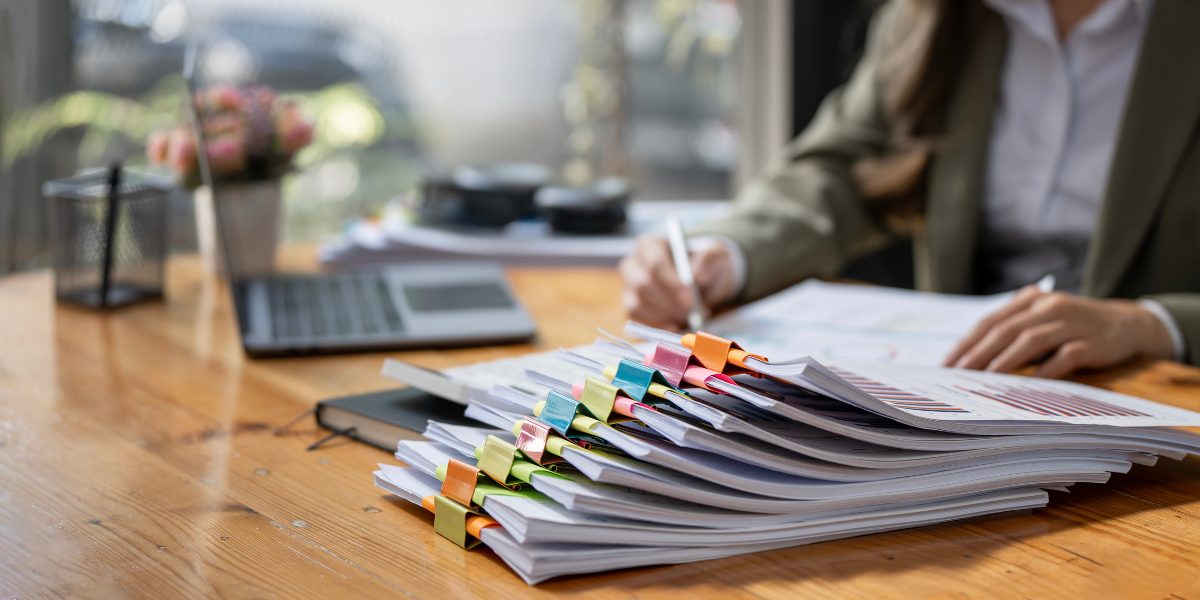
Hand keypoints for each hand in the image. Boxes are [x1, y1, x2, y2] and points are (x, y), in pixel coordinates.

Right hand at [619, 235, 737, 330]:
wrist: (703, 282)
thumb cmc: (705, 265)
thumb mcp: (715, 256)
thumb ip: (709, 259)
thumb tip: (698, 274)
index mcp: (650, 245)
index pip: (654, 263)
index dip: (670, 283)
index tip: (689, 298)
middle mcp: (634, 264)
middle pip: (642, 284)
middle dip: (668, 302)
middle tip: (690, 312)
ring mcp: (629, 286)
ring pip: (637, 303)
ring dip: (664, 315)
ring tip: (686, 316)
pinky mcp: (631, 305)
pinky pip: (637, 318)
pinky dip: (657, 324)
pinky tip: (674, 326)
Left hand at [943, 285, 1175, 377]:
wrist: (1127, 324)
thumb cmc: (1073, 327)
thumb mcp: (1041, 320)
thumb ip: (1012, 332)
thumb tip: (972, 361)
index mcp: (1031, 299)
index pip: (991, 321)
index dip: (967, 342)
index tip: (947, 364)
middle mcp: (1049, 306)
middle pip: (1006, 330)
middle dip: (979, 353)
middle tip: (959, 373)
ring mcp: (1072, 323)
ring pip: (1031, 340)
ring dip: (1005, 360)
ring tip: (986, 377)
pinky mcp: (1092, 342)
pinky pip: (1065, 356)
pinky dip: (1046, 368)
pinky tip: (1031, 382)